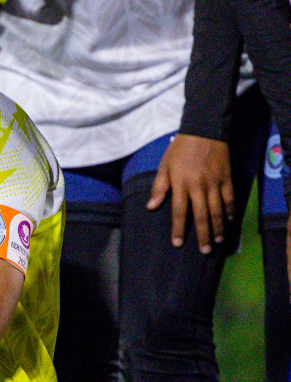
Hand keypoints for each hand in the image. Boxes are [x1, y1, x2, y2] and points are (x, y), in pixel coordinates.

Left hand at [146, 134, 233, 253]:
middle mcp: (198, 186)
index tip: (178, 243)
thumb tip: (151, 206)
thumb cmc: (180, 149)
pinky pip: (230, 199)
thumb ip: (159, 187)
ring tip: (219, 240)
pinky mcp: (227, 178)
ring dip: (219, 227)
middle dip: (203, 235)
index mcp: (180, 184)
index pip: (178, 211)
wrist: (204, 131)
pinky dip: (230, 211)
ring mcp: (215, 183)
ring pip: (218, 210)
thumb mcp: (164, 166)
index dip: (178, 228)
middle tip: (205, 251)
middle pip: (201, 215)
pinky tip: (229, 220)